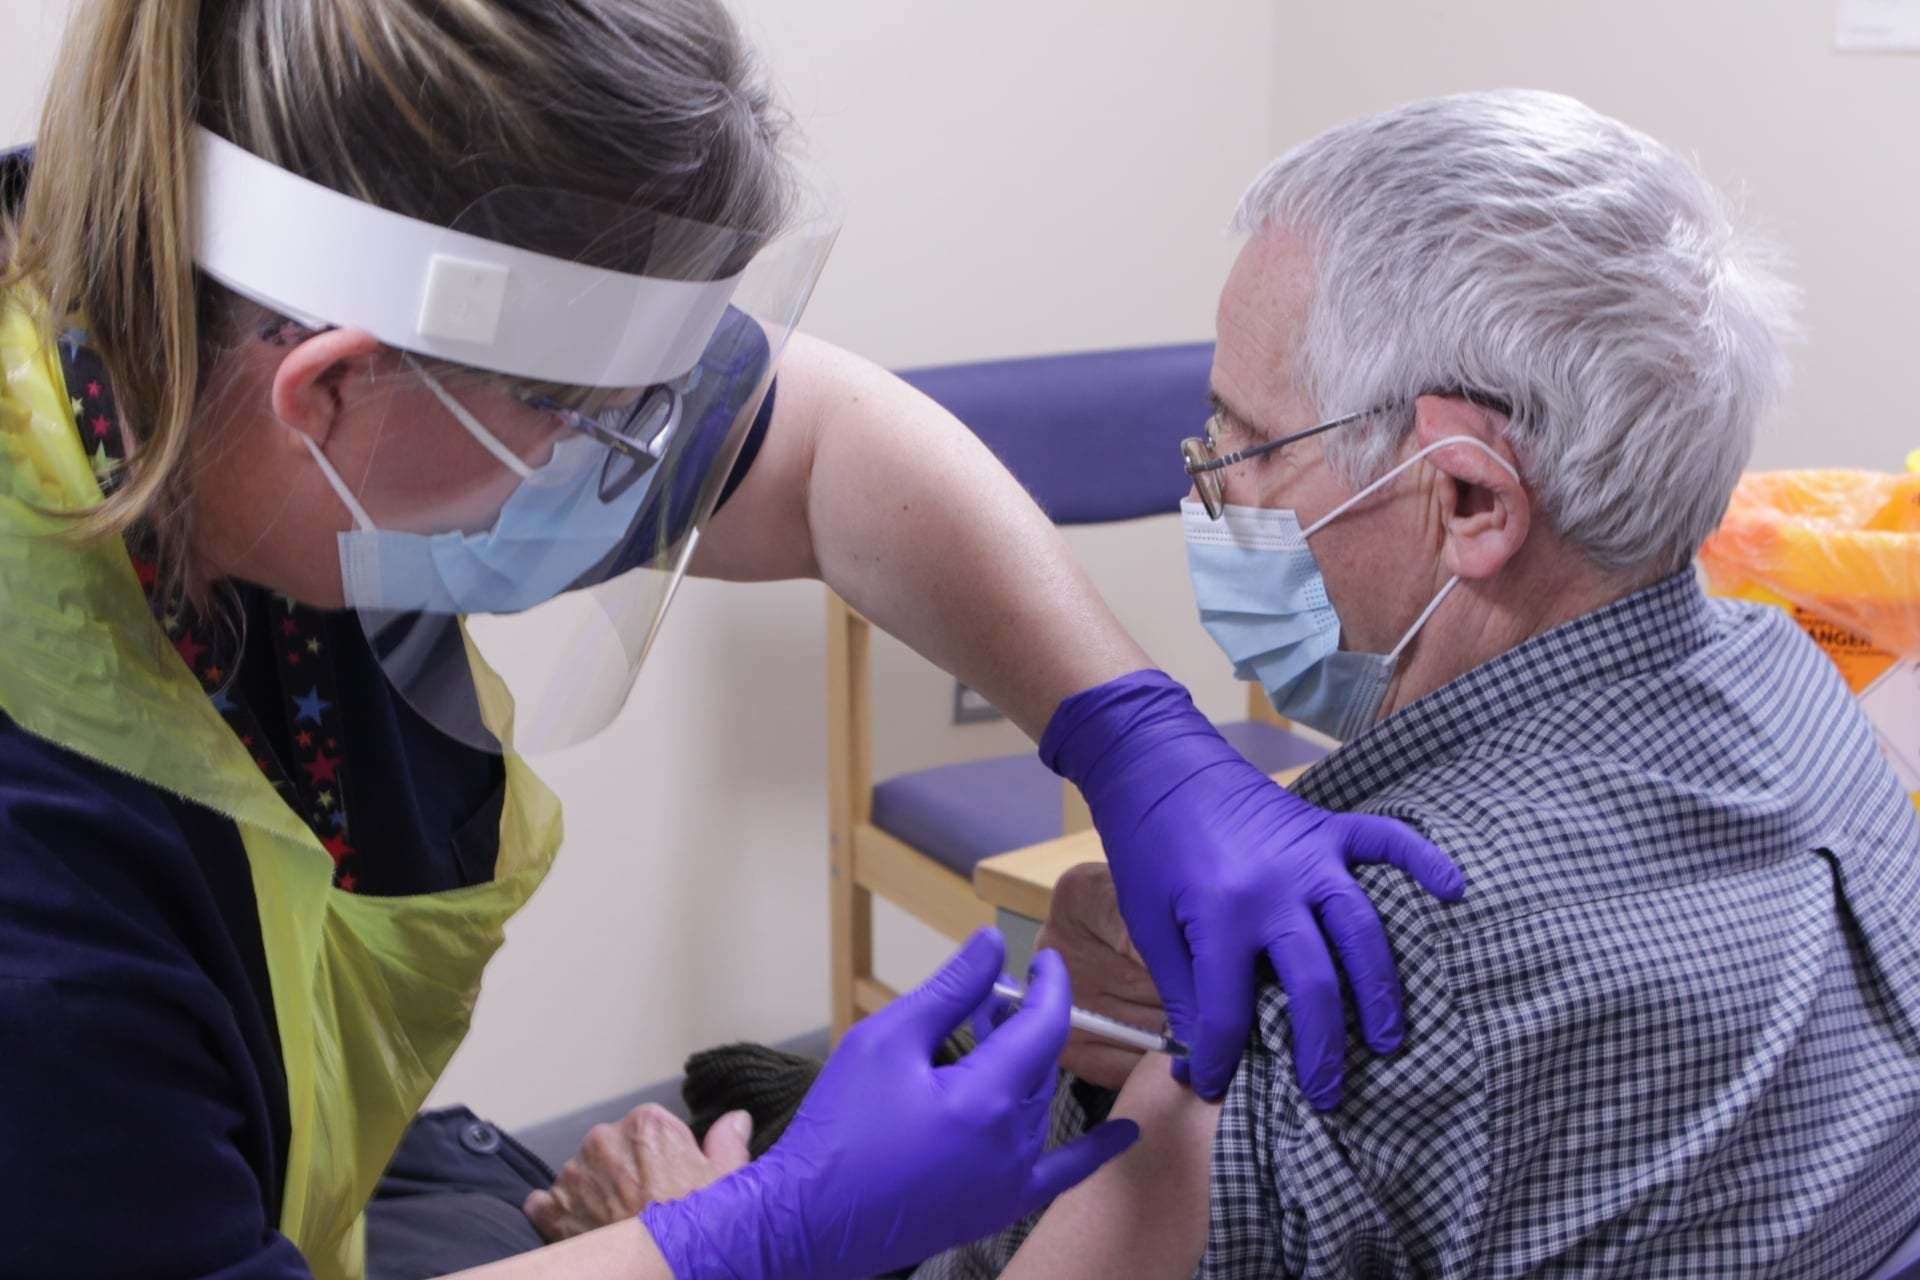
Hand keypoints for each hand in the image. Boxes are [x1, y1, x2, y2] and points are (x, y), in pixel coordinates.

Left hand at [524, 1104, 751, 1242]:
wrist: (655, 1268)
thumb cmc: (697, 1229)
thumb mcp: (730, 1182)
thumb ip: (728, 1142)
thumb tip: (735, 1119)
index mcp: (647, 1123)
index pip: (652, 1128)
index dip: (665, 1155)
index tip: (673, 1180)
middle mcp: (604, 1139)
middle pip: (614, 1147)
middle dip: (627, 1170)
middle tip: (648, 1205)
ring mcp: (574, 1175)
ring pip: (583, 1174)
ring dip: (595, 1192)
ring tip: (620, 1222)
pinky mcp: (552, 1209)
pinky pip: (546, 1203)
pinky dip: (560, 1213)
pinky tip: (583, 1227)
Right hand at [642, 929, 1139, 1279]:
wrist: (810, 1220)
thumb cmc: (839, 1128)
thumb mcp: (887, 1041)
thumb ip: (949, 990)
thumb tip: (993, 943)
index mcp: (985, 1098)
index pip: (1045, 1026)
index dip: (1051, 985)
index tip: (1045, 958)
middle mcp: (1012, 1143)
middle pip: (1037, 1063)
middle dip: (1019, 1023)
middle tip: (985, 997)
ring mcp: (1011, 1181)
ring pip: (1038, 1105)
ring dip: (1023, 1067)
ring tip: (984, 1038)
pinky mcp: (1001, 1206)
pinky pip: (1063, 1172)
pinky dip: (1097, 1149)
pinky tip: (1128, 1131)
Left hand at [1041, 670, 1463, 1106]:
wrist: (1157, 763)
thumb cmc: (1148, 847)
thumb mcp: (1149, 923)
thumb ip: (1182, 988)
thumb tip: (1198, 1054)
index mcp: (1219, 916)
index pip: (1228, 1011)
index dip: (1220, 1056)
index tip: (1218, 1083)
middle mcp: (1275, 890)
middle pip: (1313, 983)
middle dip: (1321, 1047)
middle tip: (1327, 1092)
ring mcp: (1309, 856)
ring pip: (1361, 929)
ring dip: (1378, 989)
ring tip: (1387, 1039)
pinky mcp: (1326, 827)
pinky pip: (1386, 841)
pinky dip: (1423, 860)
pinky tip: (1454, 888)